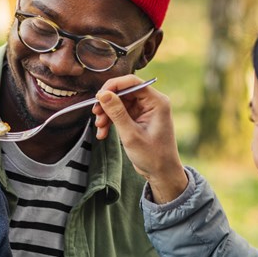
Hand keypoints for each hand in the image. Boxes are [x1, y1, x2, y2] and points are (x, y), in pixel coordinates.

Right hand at [93, 75, 188, 203]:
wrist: (162, 173)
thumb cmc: (153, 156)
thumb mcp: (131, 134)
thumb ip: (116, 112)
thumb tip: (102, 94)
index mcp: (157, 102)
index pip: (132, 82)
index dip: (113, 86)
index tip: (98, 96)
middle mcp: (152, 103)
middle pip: (124, 92)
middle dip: (107, 104)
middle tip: (95, 114)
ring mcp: (145, 111)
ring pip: (119, 103)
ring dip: (107, 114)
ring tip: (99, 128)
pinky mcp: (139, 119)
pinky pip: (121, 114)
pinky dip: (111, 121)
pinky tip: (103, 133)